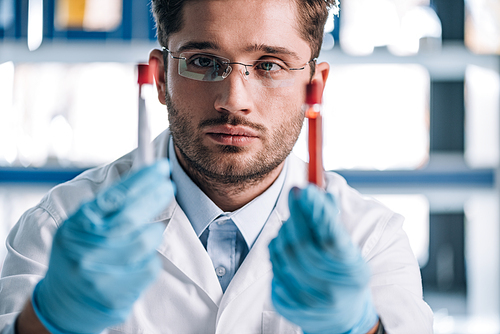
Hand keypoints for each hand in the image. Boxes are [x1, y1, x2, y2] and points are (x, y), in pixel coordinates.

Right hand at [33, 160, 174, 333]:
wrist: (63, 303)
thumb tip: (143, 179)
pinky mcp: (116, 295)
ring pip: (145, 242)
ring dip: (153, 232)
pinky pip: (150, 266)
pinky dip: (150, 258)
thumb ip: (106, 206)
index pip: (114, 197)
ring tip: (147, 231)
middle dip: (154, 197)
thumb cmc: (78, 254)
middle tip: (167, 185)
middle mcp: (86, 250)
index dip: (141, 180)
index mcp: (77, 227)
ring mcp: (100, 274)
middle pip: (130, 217)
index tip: (160, 168)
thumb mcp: (80, 226)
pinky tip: (137, 260)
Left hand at [268, 186, 377, 333]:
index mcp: (350, 273)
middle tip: (295, 192)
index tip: (306, 189)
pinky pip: (275, 266)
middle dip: (296, 213)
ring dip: (286, 230)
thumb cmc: (347, 279)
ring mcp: (305, 299)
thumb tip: (320, 190)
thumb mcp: (351, 252)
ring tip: (294, 223)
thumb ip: (334, 224)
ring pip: (284, 252)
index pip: (329, 237)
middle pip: (302, 243)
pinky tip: (287, 246)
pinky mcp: (286, 304)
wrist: (342, 321)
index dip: (315, 211)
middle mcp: (328, 289)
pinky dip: (278, 250)